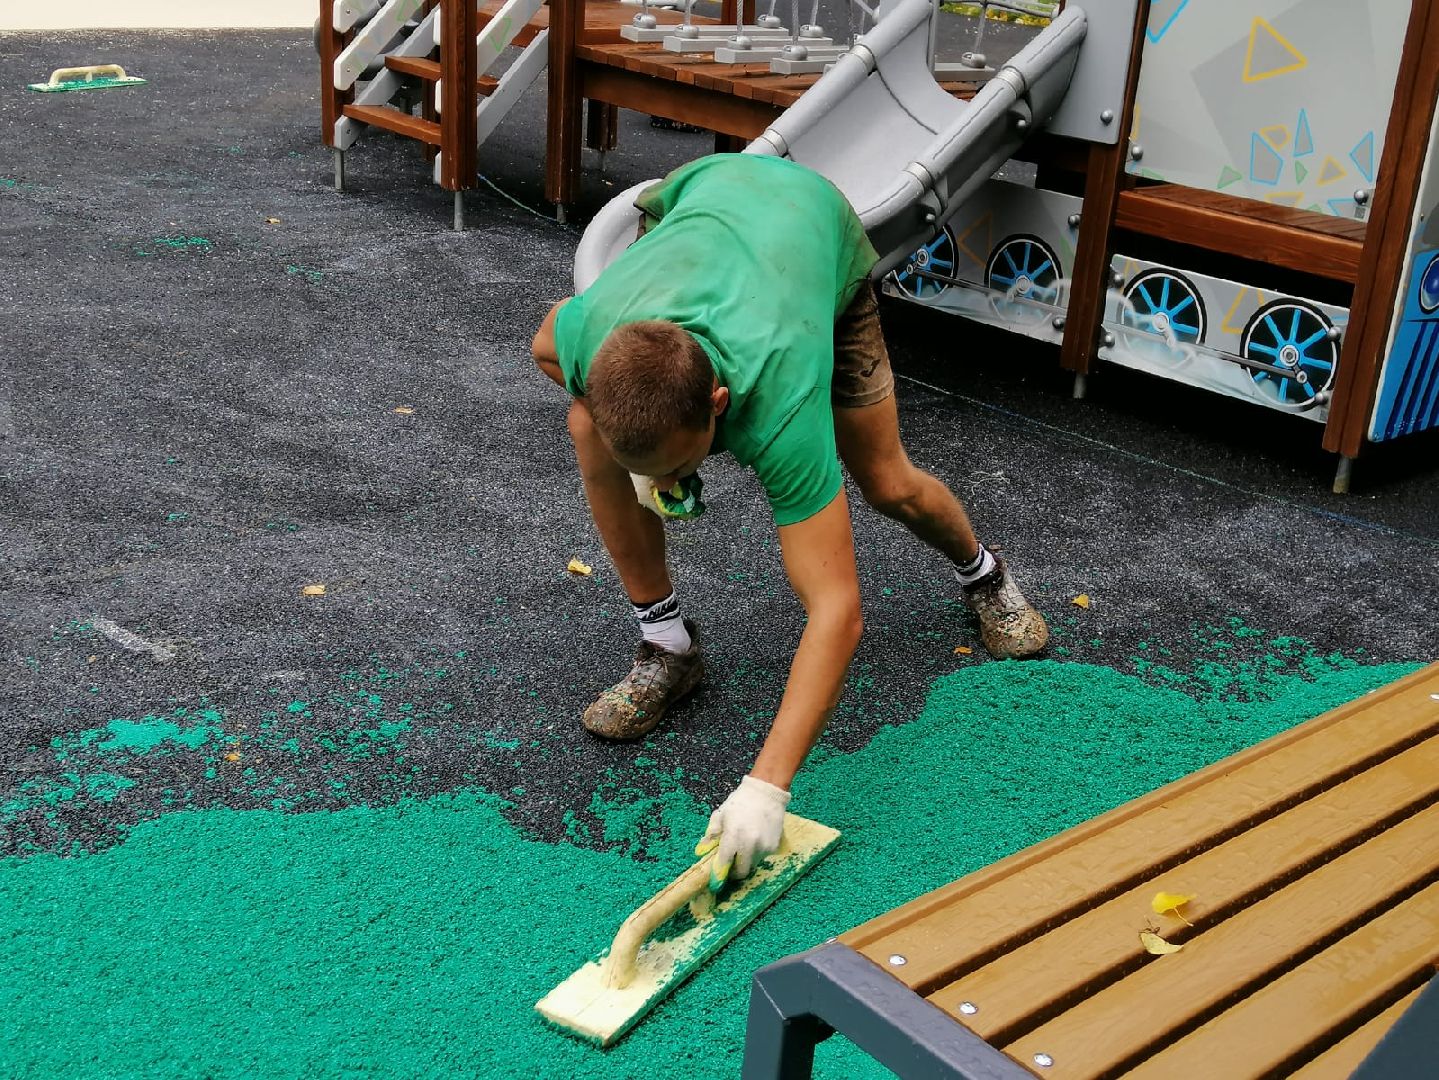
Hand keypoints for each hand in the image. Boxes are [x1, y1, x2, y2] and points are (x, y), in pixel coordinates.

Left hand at [695, 776, 789, 890]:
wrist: (767, 792)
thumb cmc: (740, 802)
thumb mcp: (720, 815)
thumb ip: (711, 835)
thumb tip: (701, 851)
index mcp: (733, 837)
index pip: (724, 863)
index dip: (719, 874)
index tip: (716, 880)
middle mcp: (749, 845)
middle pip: (741, 872)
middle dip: (734, 871)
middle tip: (730, 864)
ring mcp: (763, 847)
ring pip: (752, 864)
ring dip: (745, 861)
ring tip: (744, 845)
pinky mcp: (773, 847)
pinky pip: (762, 856)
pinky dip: (756, 853)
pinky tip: (755, 839)